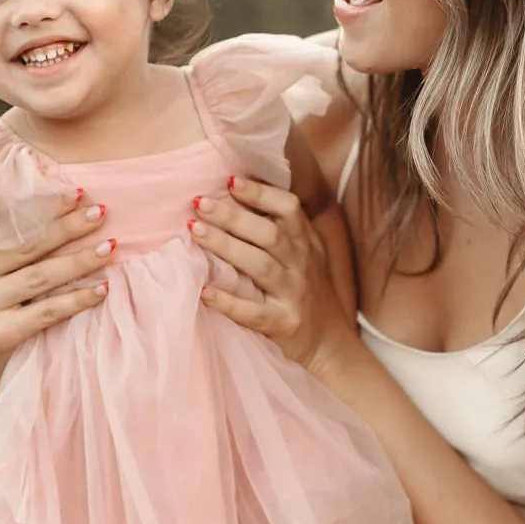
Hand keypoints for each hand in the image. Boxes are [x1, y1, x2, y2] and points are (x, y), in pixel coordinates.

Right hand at [0, 192, 113, 391]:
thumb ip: (9, 229)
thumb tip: (55, 185)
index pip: (9, 219)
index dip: (44, 203)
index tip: (77, 192)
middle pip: (29, 244)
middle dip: (69, 226)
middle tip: (102, 211)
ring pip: (41, 276)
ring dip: (81, 260)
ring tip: (111, 247)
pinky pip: (47, 311)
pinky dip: (78, 298)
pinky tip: (103, 288)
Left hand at [192, 177, 355, 374]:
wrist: (330, 342)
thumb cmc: (307, 290)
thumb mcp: (306, 253)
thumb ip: (282, 227)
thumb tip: (237, 191)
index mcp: (305, 242)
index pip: (289, 209)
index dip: (261, 194)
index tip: (230, 181)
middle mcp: (301, 264)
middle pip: (268, 234)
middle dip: (232, 216)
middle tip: (199, 202)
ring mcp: (293, 294)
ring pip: (260, 265)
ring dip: (226, 246)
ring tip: (195, 231)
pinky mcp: (284, 323)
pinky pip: (254, 312)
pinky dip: (228, 301)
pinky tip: (204, 290)